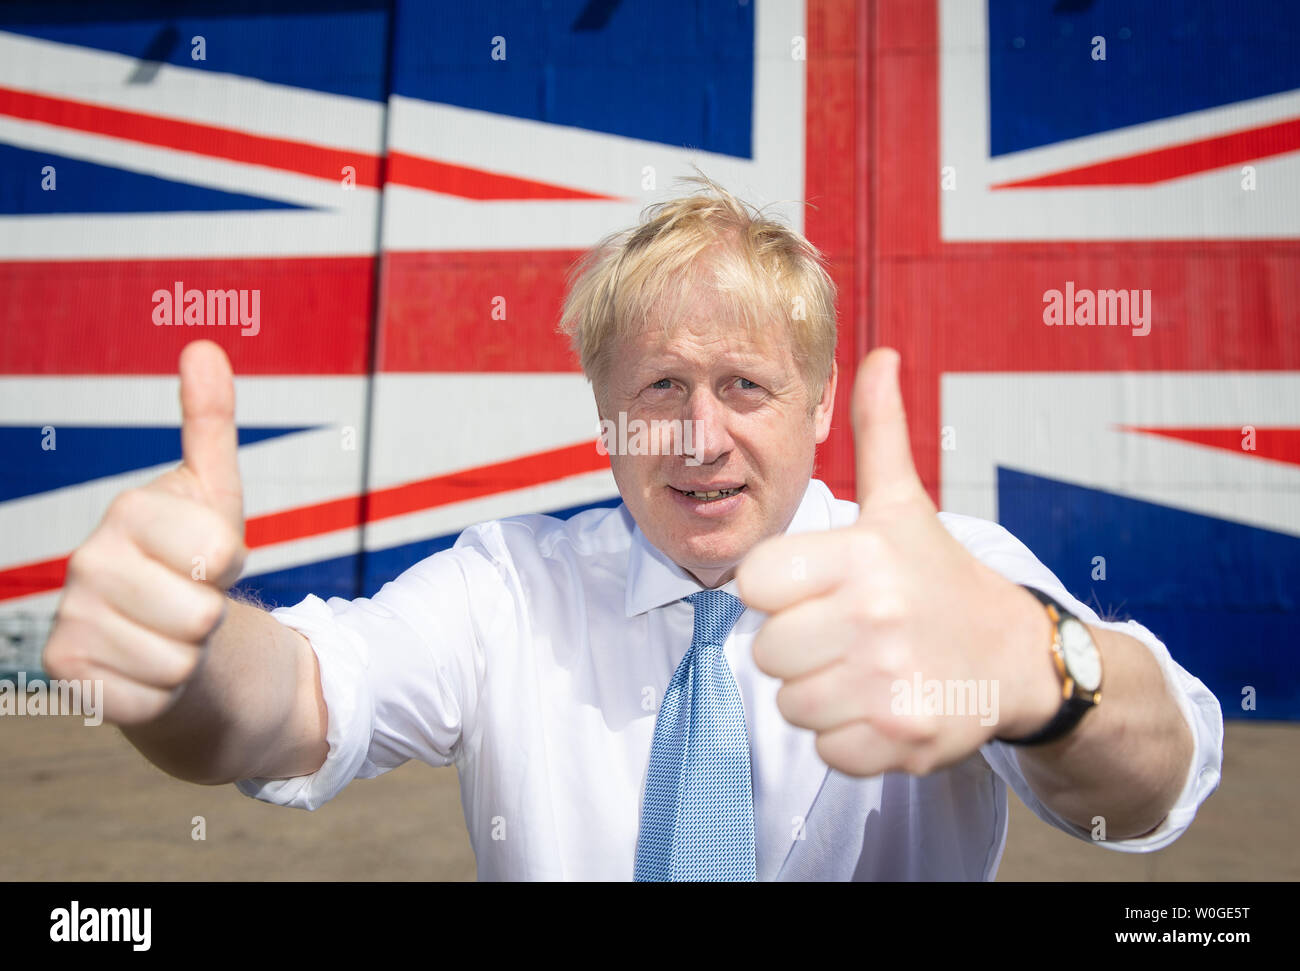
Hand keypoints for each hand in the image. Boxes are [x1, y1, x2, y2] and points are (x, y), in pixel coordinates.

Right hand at [43, 340, 248, 724]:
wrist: (165, 634)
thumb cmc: (195, 562)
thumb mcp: (217, 495)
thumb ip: (210, 423)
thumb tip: (203, 346)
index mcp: (128, 510)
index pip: (221, 553)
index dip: (232, 563)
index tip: (212, 558)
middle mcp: (85, 560)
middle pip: (203, 611)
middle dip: (212, 614)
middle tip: (189, 602)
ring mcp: (70, 618)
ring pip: (181, 658)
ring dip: (190, 655)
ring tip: (169, 632)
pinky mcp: (65, 673)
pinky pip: (152, 695)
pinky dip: (164, 691)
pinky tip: (145, 667)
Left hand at [736, 349, 1056, 775]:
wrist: (1020, 655)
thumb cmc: (941, 576)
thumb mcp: (905, 503)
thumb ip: (877, 432)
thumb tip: (877, 354)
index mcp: (861, 556)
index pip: (752, 583)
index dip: (777, 589)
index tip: (814, 589)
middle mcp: (875, 619)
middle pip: (767, 651)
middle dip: (797, 646)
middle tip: (842, 634)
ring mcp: (891, 683)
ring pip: (790, 704)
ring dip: (819, 693)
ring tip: (862, 669)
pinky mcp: (904, 741)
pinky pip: (826, 749)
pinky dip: (847, 736)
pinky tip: (879, 705)